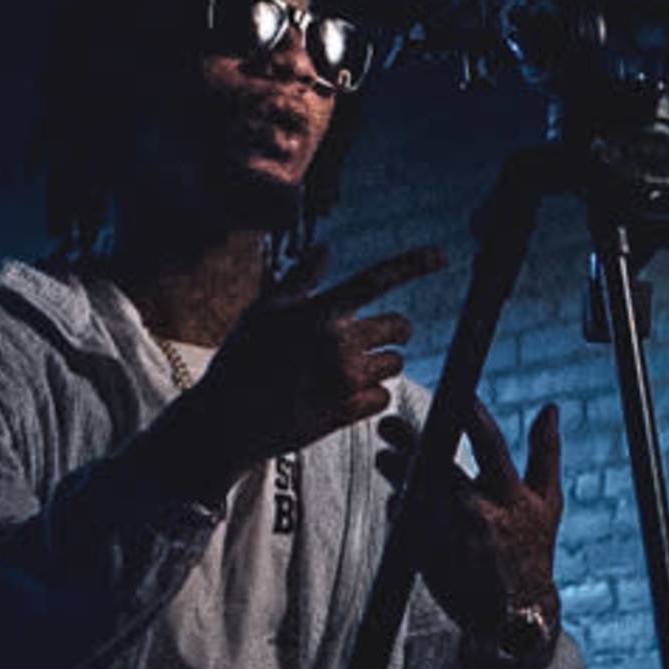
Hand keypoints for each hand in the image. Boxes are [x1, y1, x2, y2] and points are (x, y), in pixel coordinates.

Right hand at [163, 248, 443, 481]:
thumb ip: (301, 279)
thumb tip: (325, 250)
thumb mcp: (264, 310)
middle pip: (399, 327)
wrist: (227, 419)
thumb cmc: (240, 360)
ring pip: (394, 363)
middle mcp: (339, 344)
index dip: (413, 265)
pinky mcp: (349, 412)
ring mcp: (346, 380)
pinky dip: (371, 394)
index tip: (440, 256)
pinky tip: (344, 394)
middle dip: (392, 330)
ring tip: (346, 369)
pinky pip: (384, 396)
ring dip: (380, 363)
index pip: (376, 279)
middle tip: (368, 338)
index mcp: (319, 313)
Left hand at [393, 389, 565, 655]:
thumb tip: (551, 408)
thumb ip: (547, 453)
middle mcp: (481, 514)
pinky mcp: (428, 558)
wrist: (515, 617)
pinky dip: (399, 507)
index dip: (468, 414)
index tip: (450, 393)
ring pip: (414, 492)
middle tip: (389, 426)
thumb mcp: (548, 504)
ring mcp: (451, 537)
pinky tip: (397, 500)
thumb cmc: (532, 552)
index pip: (489, 444)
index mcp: (511, 496)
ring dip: (396, 472)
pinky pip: (404, 523)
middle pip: (439, 465)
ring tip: (384, 459)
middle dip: (411, 441)